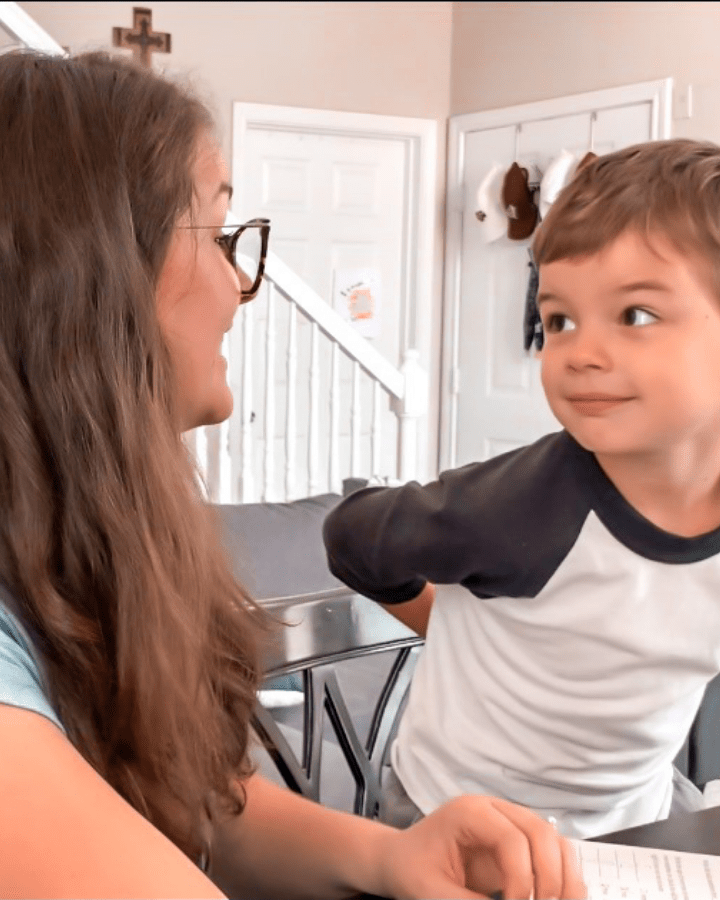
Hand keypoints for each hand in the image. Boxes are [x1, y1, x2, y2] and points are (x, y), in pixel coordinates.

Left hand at [378, 795, 586, 898]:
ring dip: (564, 878)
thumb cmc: (412, 870)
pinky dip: (562, 877)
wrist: (402, 859)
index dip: (522, 880)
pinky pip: (552, 852)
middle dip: (550, 878)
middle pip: (542, 833)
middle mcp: (494, 808)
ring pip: (554, 840)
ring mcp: (509, 820)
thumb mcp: (434, 892)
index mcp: (469, 813)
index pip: (512, 839)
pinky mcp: (518, 840)